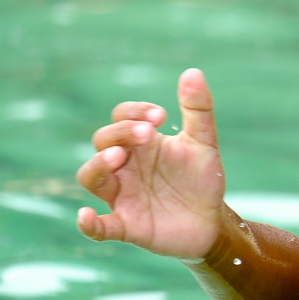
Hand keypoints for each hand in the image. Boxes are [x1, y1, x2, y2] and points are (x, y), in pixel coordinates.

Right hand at [76, 68, 225, 258]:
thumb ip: (198, 110)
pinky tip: (86, 215)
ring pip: (91, 177)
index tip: (160, 116)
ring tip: (117, 157)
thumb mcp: (204, 143)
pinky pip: (98, 227)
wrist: (213, 221)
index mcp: (140, 143)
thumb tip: (193, 72)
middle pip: (103, 141)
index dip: (134, 113)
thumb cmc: (201, 179)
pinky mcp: (127, 225)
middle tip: (147, 134)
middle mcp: (124, 166)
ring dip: (99, 165)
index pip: (121, 117)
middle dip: (120, 134)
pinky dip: (89, 223)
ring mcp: (122, 195)